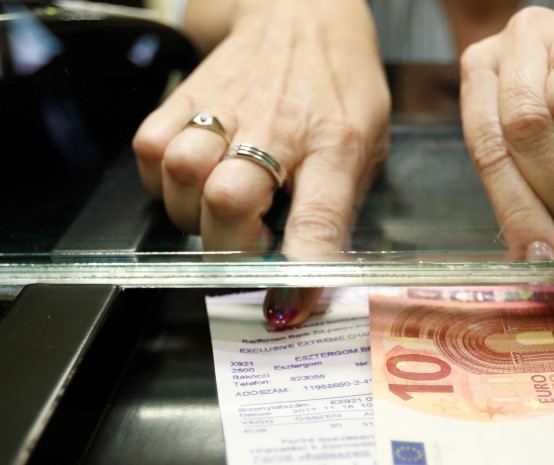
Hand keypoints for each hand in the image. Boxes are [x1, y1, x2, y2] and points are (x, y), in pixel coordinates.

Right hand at [133, 0, 389, 327]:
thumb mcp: (368, 146)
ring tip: (220, 211)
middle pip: (228, 198)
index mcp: (337, 145)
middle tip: (250, 245)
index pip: (319, 219)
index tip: (286, 308)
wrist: (302, 13)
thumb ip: (339, 208)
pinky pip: (149, 148)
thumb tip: (313, 276)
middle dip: (231, 245)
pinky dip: (162, 181)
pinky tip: (192, 181)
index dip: (301, 273)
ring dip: (194, 214)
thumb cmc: (340, 87)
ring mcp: (226, 107)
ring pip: (181, 174)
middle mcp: (278, 125)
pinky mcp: (186, 94)